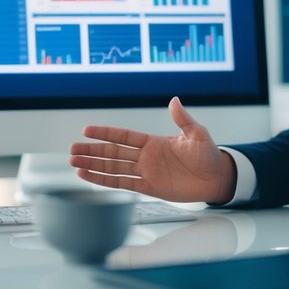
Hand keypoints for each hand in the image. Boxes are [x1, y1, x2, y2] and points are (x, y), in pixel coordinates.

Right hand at [68, 97, 236, 203]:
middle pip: (112, 153)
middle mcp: (145, 156)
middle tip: (72, 150)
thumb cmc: (208, 154)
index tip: (86, 130)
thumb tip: (174, 100)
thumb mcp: (197, 134)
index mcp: (154, 141)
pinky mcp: (149, 188)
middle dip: (92, 151)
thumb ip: (183, 120)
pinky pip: (123, 184)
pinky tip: (89, 177)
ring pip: (113, 168)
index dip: (105, 133)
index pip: (124, 136)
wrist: (217, 177)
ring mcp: (145, 172)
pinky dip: (105, 181)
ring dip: (93, 166)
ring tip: (73, 163)